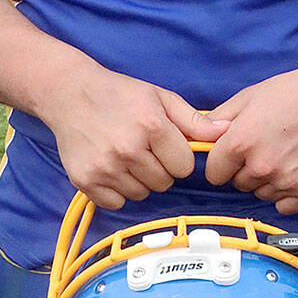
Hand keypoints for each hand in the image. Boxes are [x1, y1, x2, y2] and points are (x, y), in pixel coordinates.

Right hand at [42, 63, 228, 210]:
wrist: (71, 94)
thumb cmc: (121, 94)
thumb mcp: (162, 98)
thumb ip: (194, 120)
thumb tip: (225, 132)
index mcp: (152, 127)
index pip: (183, 167)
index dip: (179, 157)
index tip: (167, 146)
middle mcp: (129, 149)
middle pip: (164, 183)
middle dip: (161, 169)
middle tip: (146, 150)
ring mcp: (105, 167)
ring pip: (141, 194)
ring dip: (139, 181)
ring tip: (128, 156)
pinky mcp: (85, 181)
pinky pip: (116, 203)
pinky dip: (118, 191)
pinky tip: (113, 168)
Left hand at [202, 39, 297, 213]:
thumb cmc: (296, 91)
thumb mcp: (250, 96)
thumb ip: (219, 119)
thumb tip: (200, 136)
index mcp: (241, 142)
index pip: (213, 173)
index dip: (223, 162)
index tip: (235, 154)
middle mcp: (261, 166)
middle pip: (239, 184)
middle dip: (247, 168)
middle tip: (268, 145)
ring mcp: (286, 182)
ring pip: (262, 194)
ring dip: (268, 181)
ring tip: (287, 153)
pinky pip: (284, 206)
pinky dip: (288, 193)